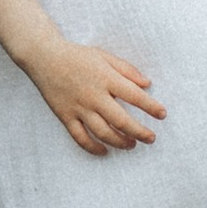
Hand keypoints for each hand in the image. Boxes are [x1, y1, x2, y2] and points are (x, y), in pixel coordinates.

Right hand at [28, 37, 166, 153]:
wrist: (44, 57)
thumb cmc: (77, 56)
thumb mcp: (104, 56)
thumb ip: (127, 70)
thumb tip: (147, 84)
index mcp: (105, 78)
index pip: (134, 96)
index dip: (151, 107)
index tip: (162, 114)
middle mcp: (93, 95)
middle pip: (121, 120)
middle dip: (139, 132)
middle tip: (151, 138)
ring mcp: (78, 107)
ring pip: (103, 132)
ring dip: (120, 142)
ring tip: (132, 145)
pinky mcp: (65, 116)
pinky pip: (80, 137)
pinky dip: (93, 148)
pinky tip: (105, 151)